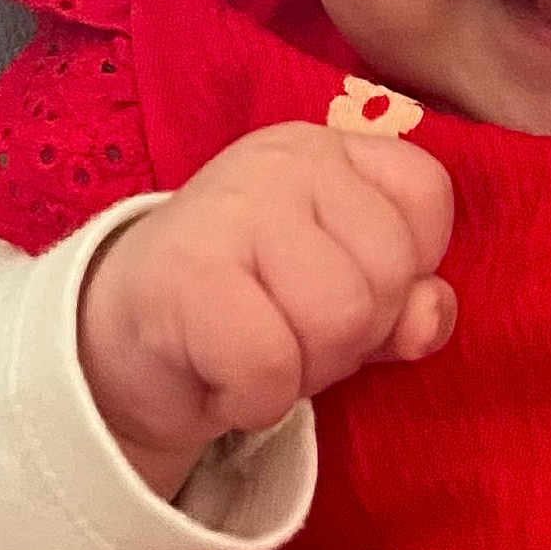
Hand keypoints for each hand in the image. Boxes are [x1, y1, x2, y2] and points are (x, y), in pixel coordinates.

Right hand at [78, 122, 456, 498]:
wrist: (123, 345)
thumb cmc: (257, 308)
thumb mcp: (349, 296)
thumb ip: (408, 303)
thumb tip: (427, 316)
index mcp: (335, 149)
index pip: (427, 196)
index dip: (406, 269)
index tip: (344, 282)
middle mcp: (287, 158)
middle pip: (389, 271)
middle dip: (355, 334)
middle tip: (293, 332)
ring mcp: (233, 205)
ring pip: (339, 319)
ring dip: (307, 370)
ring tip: (262, 353)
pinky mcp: (184, 272)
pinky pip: (270, 365)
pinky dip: (256, 400)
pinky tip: (223, 381)